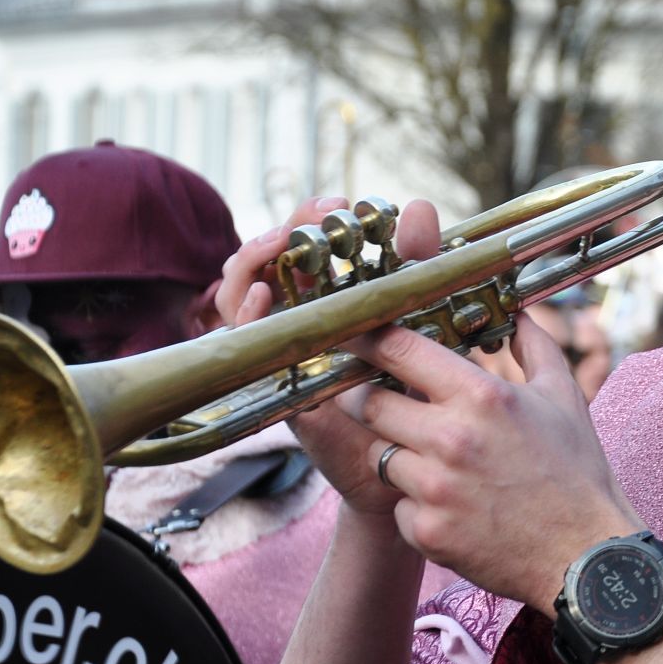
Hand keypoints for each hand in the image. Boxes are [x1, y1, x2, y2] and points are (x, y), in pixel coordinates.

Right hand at [213, 196, 442, 514]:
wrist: (414, 461)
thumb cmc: (417, 388)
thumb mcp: (422, 320)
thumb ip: (417, 266)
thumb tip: (419, 206)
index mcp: (331, 297)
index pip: (304, 243)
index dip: (313, 217)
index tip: (345, 202)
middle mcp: (298, 319)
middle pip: (268, 258)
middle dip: (289, 227)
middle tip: (321, 210)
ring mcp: (281, 349)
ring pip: (240, 291)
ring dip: (254, 259)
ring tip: (280, 241)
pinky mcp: (275, 383)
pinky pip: (244, 345)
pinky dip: (245, 314)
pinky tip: (262, 294)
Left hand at [350, 314, 639, 608]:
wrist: (587, 557)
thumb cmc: (577, 474)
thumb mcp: (563, 398)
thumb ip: (534, 346)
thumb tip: (517, 312)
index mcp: (482, 396)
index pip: (398, 350)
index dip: (368, 339)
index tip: (355, 338)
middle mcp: (451, 439)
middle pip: (369, 403)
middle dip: (369, 399)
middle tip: (380, 401)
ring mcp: (435, 490)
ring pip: (378, 456)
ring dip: (395, 454)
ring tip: (430, 461)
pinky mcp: (427, 533)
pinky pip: (398, 506)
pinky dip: (415, 505)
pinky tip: (450, 506)